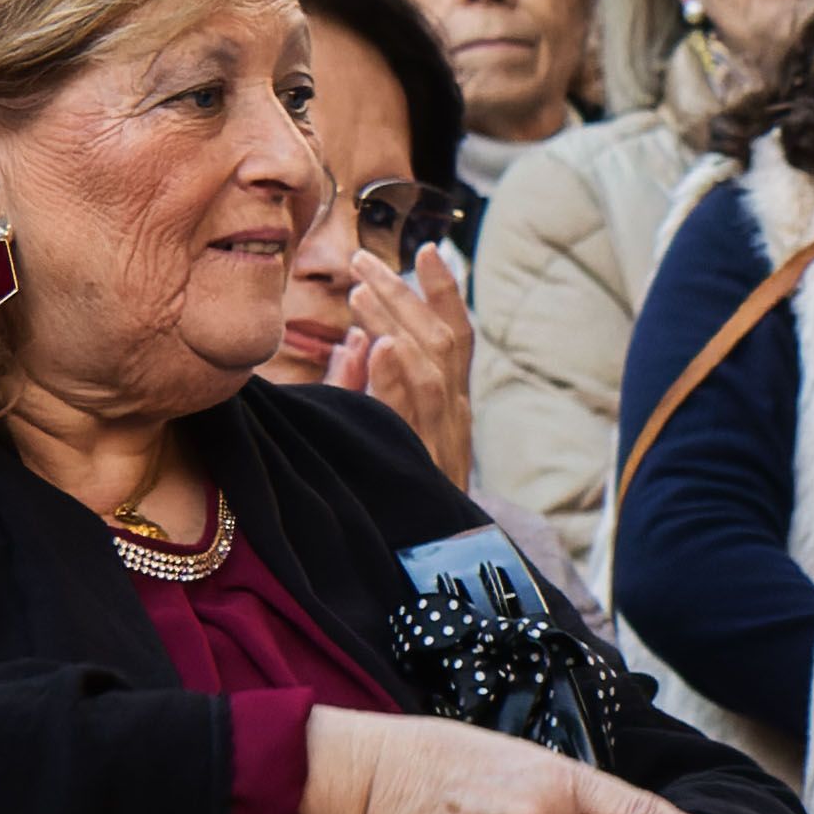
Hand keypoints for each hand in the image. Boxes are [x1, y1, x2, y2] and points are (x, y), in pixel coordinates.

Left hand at [332, 246, 476, 484]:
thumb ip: (368, 383)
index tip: (426, 250)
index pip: (455, 333)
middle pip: (441, 338)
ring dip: (397, 321)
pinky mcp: (426, 461)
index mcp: (451, 403)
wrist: (431, 564)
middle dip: (404, 295)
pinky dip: (399, 375)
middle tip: (363, 261)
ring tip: (361, 292)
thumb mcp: (382, 428)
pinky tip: (380, 345)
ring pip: (432, 363)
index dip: (443, 291)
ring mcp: (445, 437)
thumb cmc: (397, 491)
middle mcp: (456, 414)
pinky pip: (415, 411)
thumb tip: (356, 336)